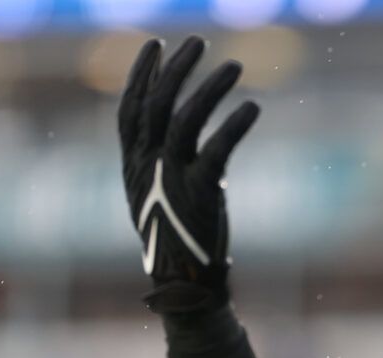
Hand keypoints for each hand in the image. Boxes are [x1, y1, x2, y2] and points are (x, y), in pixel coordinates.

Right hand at [118, 35, 259, 314]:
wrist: (187, 291)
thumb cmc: (179, 245)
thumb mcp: (159, 200)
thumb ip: (161, 164)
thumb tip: (177, 131)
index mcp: (133, 168)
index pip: (130, 109)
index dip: (140, 74)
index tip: (155, 45)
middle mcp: (147, 169)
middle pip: (156, 104)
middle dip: (176, 68)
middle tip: (198, 41)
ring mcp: (172, 180)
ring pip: (185, 119)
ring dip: (209, 87)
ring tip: (236, 65)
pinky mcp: (201, 192)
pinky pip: (217, 148)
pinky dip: (235, 124)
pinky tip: (253, 107)